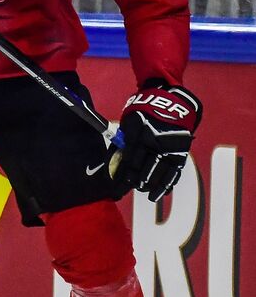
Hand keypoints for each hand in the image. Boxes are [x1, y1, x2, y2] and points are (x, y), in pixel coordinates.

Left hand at [109, 82, 201, 201]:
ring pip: (162, 171)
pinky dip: (171, 180)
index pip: (129, 160)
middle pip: (145, 167)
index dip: (123, 175)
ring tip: (151, 197)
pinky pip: (176, 168)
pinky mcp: (181, 149)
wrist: (170, 100)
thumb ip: (124, 140)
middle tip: (134, 191)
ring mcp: (169, 146)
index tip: (118, 187)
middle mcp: (154, 142)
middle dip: (139, 182)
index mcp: (139, 135)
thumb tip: (115, 159)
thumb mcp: (129, 122)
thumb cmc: (143, 110)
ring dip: (156, 185)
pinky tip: (167, 190)